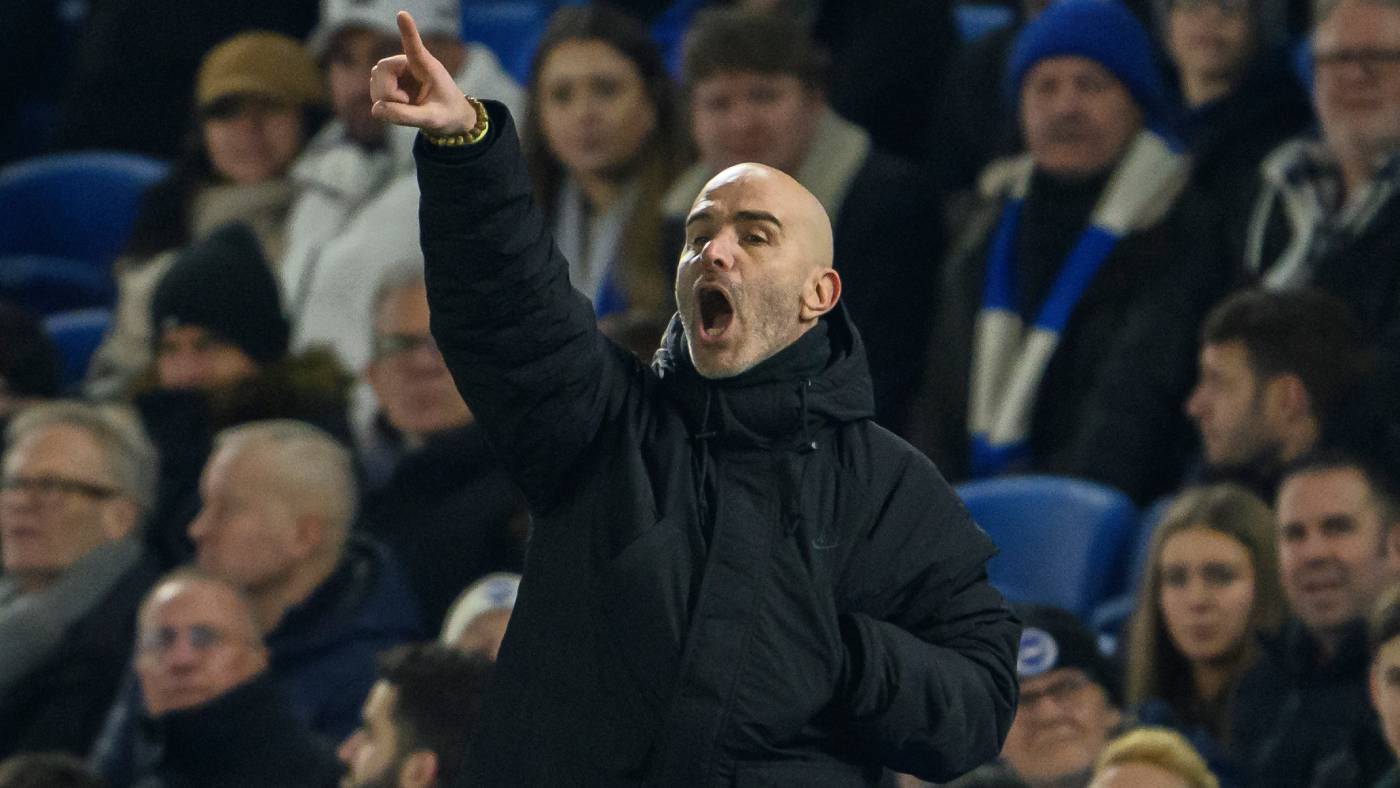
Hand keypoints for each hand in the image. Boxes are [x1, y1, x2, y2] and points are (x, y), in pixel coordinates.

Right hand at [370, 11, 476, 134]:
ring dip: (386, 98)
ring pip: (375, 80)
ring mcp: (398, 71)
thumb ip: (405, 116)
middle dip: (388, 93)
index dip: (408, 31)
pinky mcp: (390, 81)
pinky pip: (375, 91)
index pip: (415, 46)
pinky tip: (400, 105)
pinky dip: (383, 103)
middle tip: (406, 104)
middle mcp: (409, 63)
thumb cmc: (448, 114)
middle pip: (382, 70)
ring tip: (407, 105)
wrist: (451, 117)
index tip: (403, 14)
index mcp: (427, 66)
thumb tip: (376, 108)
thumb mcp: (432, 120)